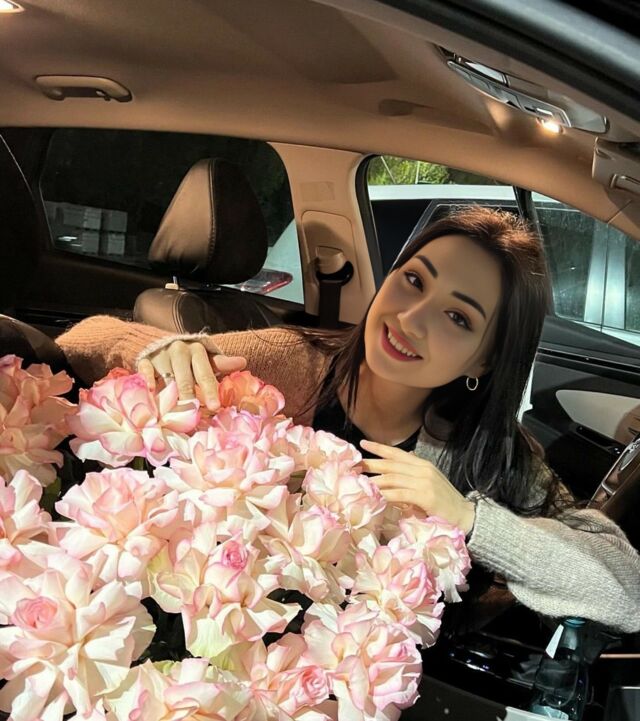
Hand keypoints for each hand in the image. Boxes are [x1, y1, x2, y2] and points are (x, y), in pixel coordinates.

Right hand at [137, 340, 246, 409]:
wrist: (164, 345)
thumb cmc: (191, 359)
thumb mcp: (207, 359)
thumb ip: (222, 364)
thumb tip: (242, 362)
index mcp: (198, 351)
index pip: (206, 374)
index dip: (210, 391)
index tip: (215, 407)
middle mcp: (179, 351)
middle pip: (185, 380)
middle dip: (190, 398)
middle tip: (193, 416)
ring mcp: (162, 356)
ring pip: (167, 379)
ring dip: (170, 397)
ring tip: (172, 415)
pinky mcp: (145, 360)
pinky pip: (146, 371)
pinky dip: (147, 381)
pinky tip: (151, 392)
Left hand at [360, 439, 475, 533]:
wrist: (465, 515)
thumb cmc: (444, 502)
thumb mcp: (429, 483)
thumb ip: (414, 474)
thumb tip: (399, 466)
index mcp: (423, 465)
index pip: (397, 453)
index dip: (379, 448)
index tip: (363, 444)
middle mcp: (423, 469)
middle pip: (392, 463)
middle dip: (372, 463)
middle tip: (355, 464)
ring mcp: (424, 482)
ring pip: (393, 478)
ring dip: (374, 480)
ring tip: (359, 482)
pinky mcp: (425, 496)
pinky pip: (400, 493)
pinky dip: (386, 494)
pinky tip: (375, 496)